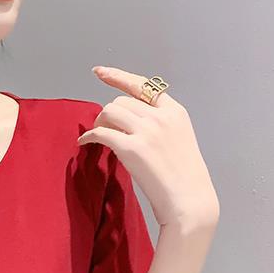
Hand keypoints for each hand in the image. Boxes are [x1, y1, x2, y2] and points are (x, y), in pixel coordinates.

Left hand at [78, 66, 219, 230]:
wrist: (189, 200)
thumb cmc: (183, 179)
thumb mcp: (178, 141)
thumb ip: (159, 126)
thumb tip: (129, 123)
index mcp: (174, 112)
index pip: (143, 86)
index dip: (118, 76)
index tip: (100, 72)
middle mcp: (161, 116)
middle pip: (121, 101)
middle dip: (107, 113)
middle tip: (101, 128)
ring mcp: (147, 131)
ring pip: (110, 111)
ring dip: (98, 123)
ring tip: (96, 136)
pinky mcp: (133, 148)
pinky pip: (102, 133)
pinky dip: (89, 136)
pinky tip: (85, 143)